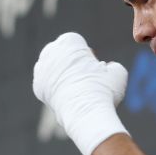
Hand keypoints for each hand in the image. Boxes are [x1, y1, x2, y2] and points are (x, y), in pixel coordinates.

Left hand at [32, 32, 128, 154]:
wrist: (85, 113)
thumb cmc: (103, 91)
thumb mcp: (117, 73)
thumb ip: (111, 66)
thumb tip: (108, 68)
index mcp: (69, 41)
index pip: (76, 42)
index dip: (87, 54)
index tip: (94, 65)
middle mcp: (51, 51)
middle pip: (61, 51)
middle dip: (71, 61)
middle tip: (84, 75)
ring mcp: (42, 69)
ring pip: (52, 66)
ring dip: (62, 73)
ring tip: (77, 87)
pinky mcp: (37, 86)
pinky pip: (47, 83)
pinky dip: (55, 88)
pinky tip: (67, 96)